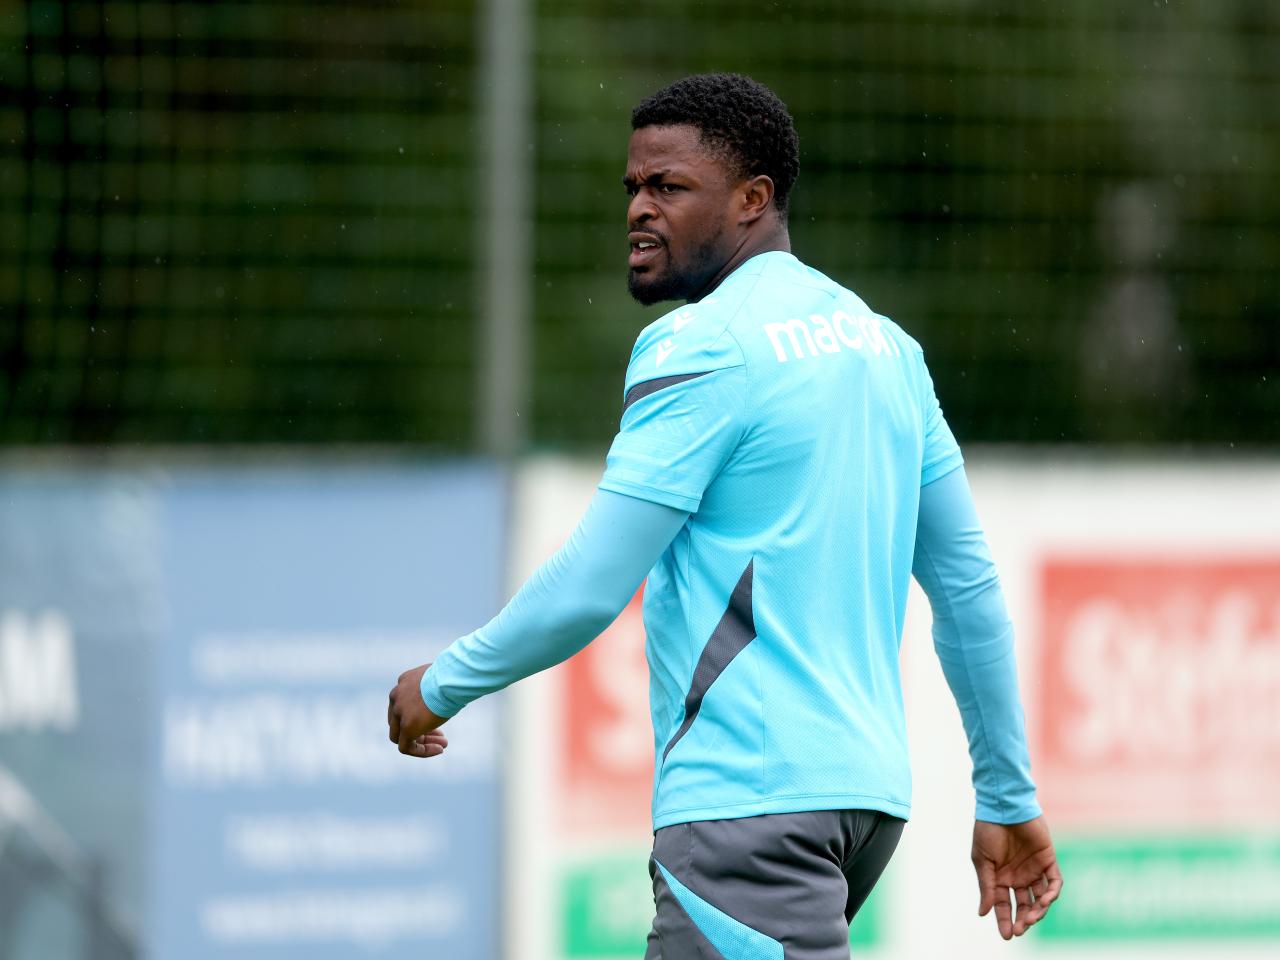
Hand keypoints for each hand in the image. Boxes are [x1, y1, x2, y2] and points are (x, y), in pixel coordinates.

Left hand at [387, 662, 449, 756]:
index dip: (420, 714)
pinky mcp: (406, 727)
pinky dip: (421, 751)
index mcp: (404, 682)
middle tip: (440, 735)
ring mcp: (399, 712)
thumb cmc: (454, 677)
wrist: (452, 679)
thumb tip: (446, 695)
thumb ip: (435, 689)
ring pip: (400, 735)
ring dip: (422, 742)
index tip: (437, 718)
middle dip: (420, 729)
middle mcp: (397, 696)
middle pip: (400, 720)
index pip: (404, 704)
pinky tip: (438, 750)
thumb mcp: (441, 680)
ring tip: (442, 746)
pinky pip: (406, 747)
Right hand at [972, 816, 1062, 939]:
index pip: (1003, 904)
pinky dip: (1052, 893)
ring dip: (1038, 910)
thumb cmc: (988, 830)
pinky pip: (1054, 881)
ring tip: (1032, 918)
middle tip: (1021, 929)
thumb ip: (986, 887)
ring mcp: (1033, 869)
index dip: (1004, 920)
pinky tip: (1045, 900)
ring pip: (1041, 898)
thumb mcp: (982, 861)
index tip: (1007, 935)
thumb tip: (983, 913)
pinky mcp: (1048, 859)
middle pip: (1024, 905)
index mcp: (1000, 877)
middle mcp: (1018, 876)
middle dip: (1023, 920)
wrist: (1003, 806)